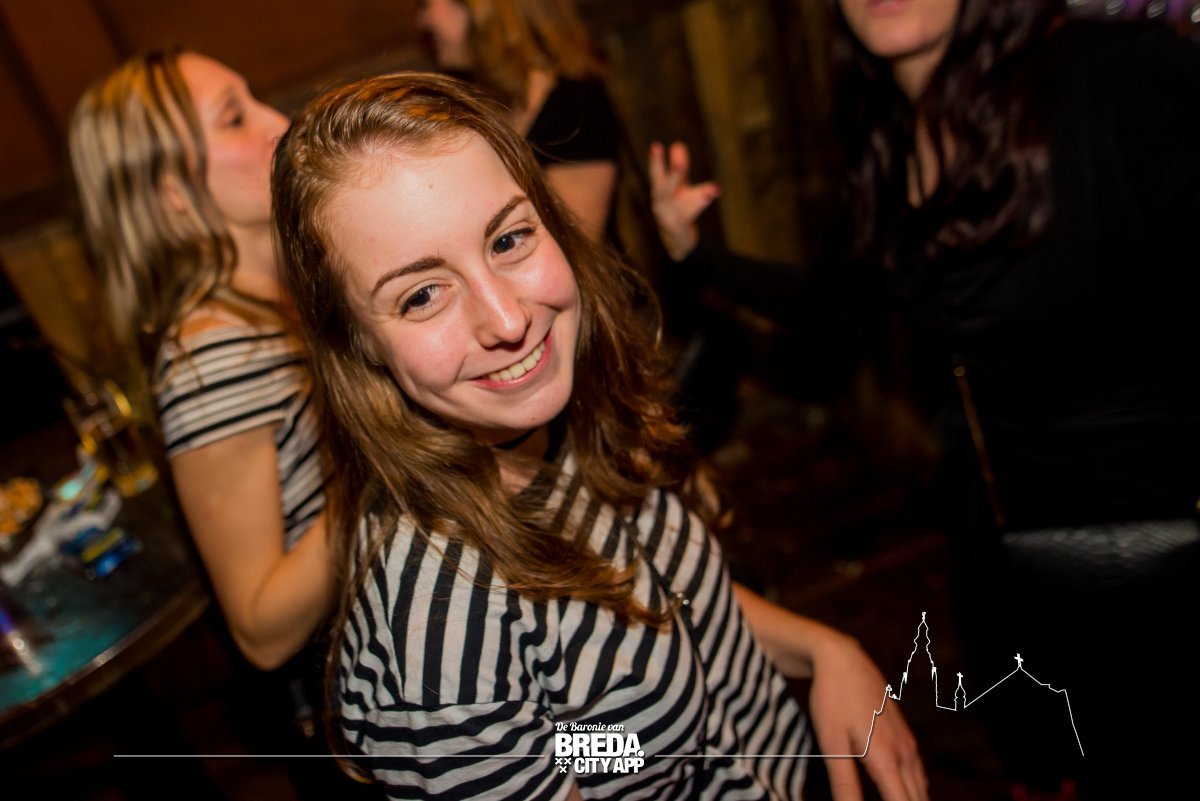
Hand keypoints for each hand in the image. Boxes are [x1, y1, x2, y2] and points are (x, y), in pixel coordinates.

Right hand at [648, 140, 719, 261]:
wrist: (676, 240)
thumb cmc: (677, 207)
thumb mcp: (678, 186)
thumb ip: (678, 169)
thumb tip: (677, 144)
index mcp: (659, 191)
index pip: (656, 173)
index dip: (656, 161)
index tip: (656, 146)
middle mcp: (661, 203)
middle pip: (666, 187)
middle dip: (674, 172)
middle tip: (679, 155)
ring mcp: (669, 216)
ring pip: (682, 203)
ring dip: (696, 194)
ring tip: (712, 187)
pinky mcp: (680, 226)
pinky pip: (691, 214)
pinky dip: (701, 203)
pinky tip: (714, 191)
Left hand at [809, 634, 928, 800]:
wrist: (842, 659)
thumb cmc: (832, 700)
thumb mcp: (831, 744)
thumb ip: (844, 784)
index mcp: (886, 759)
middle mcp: (904, 754)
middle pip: (916, 800)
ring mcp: (908, 744)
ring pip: (920, 789)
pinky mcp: (905, 737)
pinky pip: (916, 774)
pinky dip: (913, 792)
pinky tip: (902, 796)